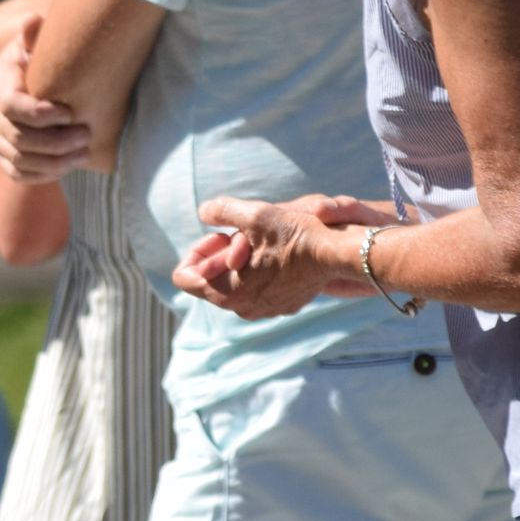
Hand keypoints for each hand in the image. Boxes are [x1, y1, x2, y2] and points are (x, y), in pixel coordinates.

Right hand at [0, 15, 88, 181]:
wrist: (23, 80)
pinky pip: (17, 173)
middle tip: (86, 135)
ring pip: (18, 159)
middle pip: (17, 137)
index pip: (10, 105)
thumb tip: (34, 20)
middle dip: (55, 141)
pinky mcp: (0, 154)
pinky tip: (67, 167)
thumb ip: (35, 37)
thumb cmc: (38, 59)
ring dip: (54, 161)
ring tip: (83, 153)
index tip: (69, 113)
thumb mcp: (35, 45)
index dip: (39, 114)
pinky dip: (43, 175)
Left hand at [171, 194, 374, 316]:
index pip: (183, 277)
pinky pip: (256, 290)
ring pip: (233, 285)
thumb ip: (219, 210)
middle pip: (208, 281)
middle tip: (238, 235)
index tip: (221, 235)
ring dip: (236, 263)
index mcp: (224, 291)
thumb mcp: (252, 214)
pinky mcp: (282, 306)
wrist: (337, 254)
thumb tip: (204, 211)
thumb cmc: (293, 234)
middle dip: (216, 255)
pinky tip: (274, 254)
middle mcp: (240, 308)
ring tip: (257, 243)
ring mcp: (262, 310)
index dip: (197, 251)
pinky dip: (256, 272)